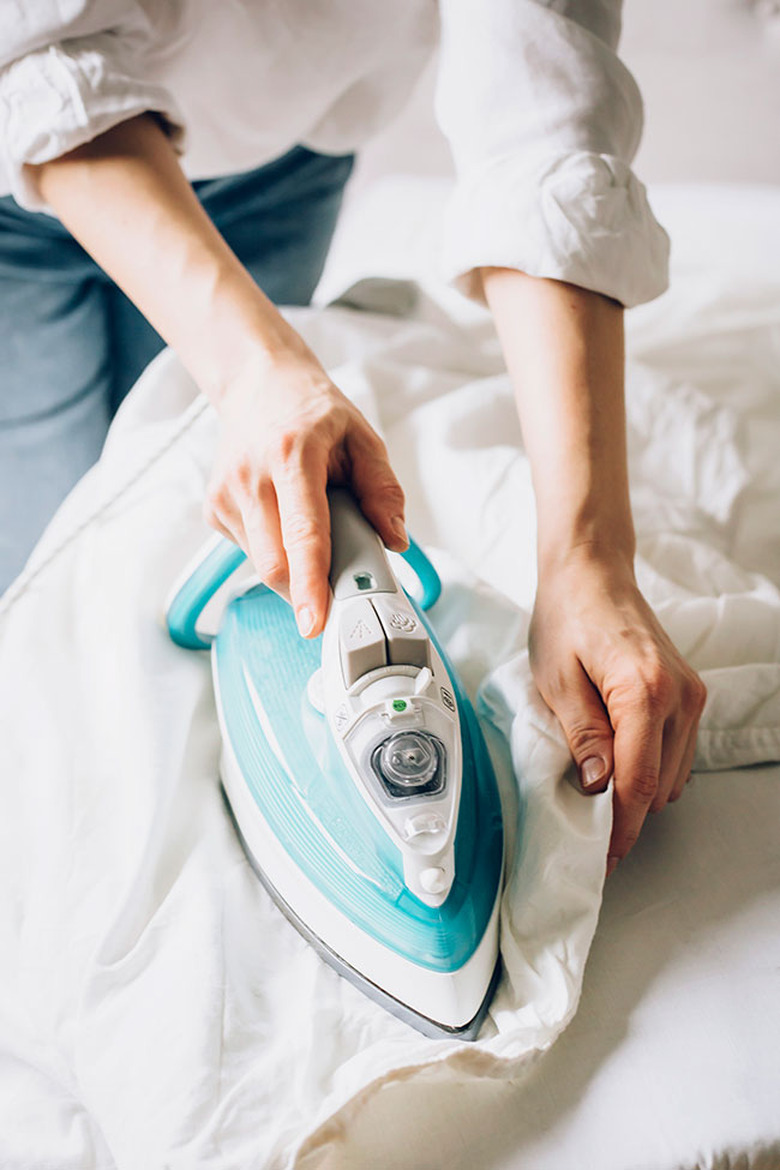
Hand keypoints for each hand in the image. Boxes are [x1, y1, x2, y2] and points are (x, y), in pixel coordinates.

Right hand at [203, 351, 407, 637]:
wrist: (257, 384)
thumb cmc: (313, 412)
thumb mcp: (363, 438)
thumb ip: (382, 490)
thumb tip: (394, 540)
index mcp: (291, 454)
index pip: (302, 533)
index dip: (309, 584)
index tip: (314, 621)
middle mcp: (251, 475)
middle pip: (275, 564)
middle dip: (307, 589)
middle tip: (337, 584)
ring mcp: (226, 493)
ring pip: (262, 564)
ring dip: (293, 566)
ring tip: (309, 525)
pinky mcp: (214, 508)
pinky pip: (250, 552)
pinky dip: (274, 550)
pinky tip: (281, 516)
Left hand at [528, 547, 706, 875]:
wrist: (592, 573)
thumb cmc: (567, 617)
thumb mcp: (556, 681)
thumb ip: (582, 737)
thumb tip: (596, 790)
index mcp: (645, 691)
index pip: (637, 784)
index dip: (619, 830)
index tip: (601, 859)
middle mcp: (680, 696)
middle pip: (659, 787)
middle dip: (625, 812)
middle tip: (584, 823)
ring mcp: (691, 696)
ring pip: (673, 777)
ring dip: (638, 791)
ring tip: (595, 785)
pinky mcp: (690, 694)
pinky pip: (678, 753)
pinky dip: (651, 768)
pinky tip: (617, 760)